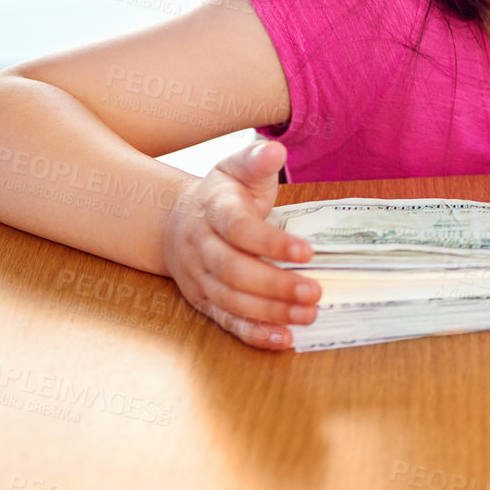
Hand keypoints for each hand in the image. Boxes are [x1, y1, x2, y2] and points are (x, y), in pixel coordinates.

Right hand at [161, 138, 320, 349]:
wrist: (175, 221)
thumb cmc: (221, 193)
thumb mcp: (237, 167)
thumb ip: (257, 159)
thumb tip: (275, 150)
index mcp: (212, 210)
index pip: (239, 229)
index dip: (271, 243)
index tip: (307, 252)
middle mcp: (201, 246)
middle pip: (234, 271)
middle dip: (275, 285)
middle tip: (315, 292)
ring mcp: (199, 278)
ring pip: (231, 301)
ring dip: (270, 312)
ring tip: (308, 314)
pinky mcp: (203, 302)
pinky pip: (227, 322)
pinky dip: (254, 334)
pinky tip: (284, 339)